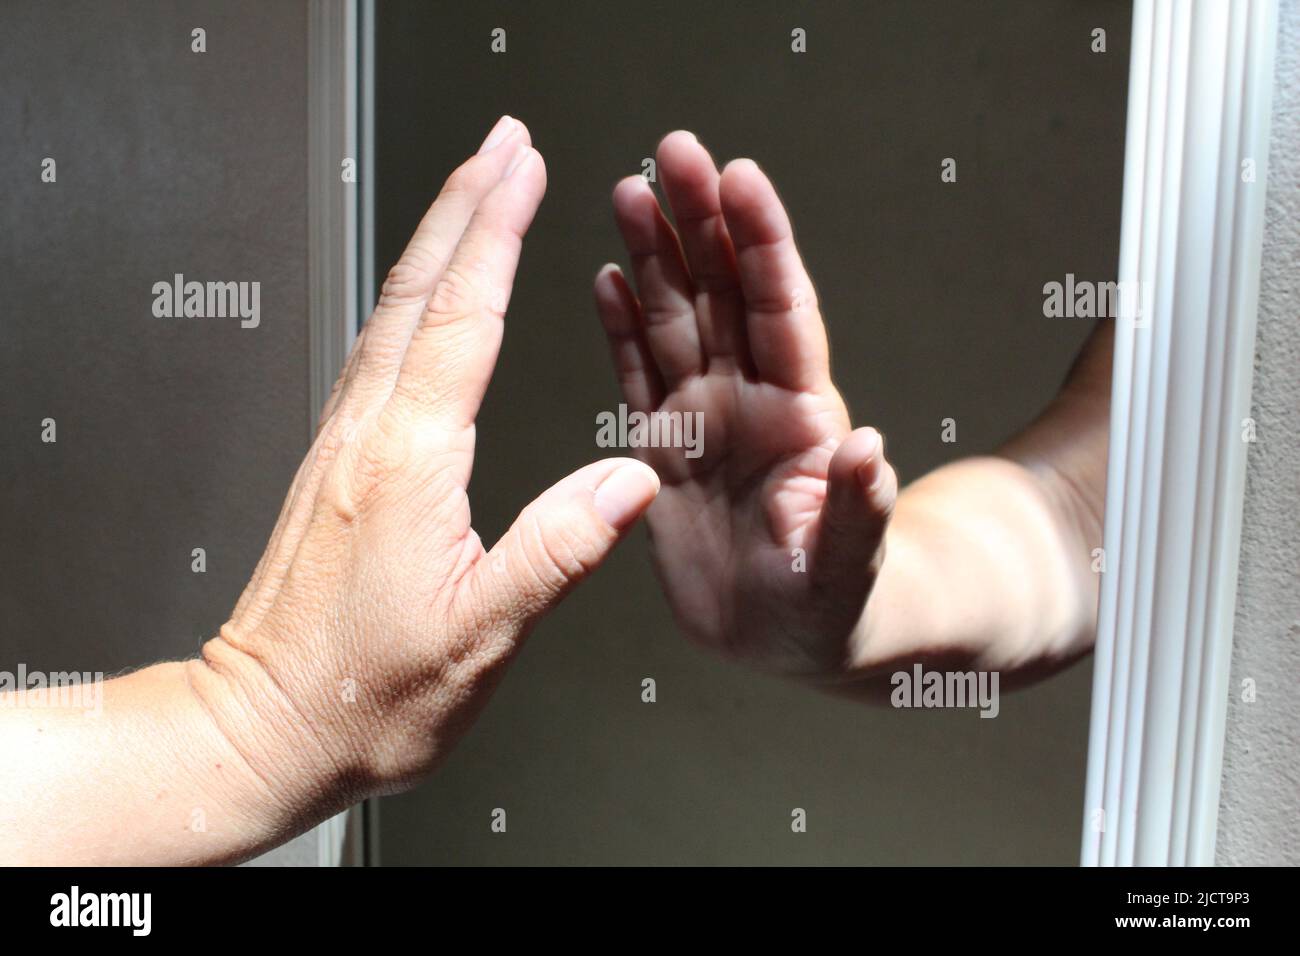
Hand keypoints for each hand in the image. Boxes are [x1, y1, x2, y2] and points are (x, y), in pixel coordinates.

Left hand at [190, 116, 659, 811]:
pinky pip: (378, 349)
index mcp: (409, 462)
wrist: (263, 725)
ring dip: (435, 237)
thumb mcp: (484, 633)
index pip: (462, 318)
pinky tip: (429, 294)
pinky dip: (413, 296)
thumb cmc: (366, 693)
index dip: (496, 233)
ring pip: (392, 310)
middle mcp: (367, 435)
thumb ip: (560, 547)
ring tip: (475, 191)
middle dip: (464, 202)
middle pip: (418, 288)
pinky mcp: (338, 463)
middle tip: (504, 144)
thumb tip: (632, 476)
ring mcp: (344, 444)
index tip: (524, 169)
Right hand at [594, 131, 895, 677]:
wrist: (786, 638)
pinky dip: (621, 326)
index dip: (762, 245)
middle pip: (723, 292)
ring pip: (675, 319)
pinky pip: (638, 374)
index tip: (742, 179)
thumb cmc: (830, 607)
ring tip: (630, 192)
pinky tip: (609, 276)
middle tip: (674, 151)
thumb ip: (859, 511)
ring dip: (655, 255)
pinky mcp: (663, 448)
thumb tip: (867, 453)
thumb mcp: (851, 569)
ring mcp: (704, 418)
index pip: (780, 310)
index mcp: (799, 416)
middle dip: (700, 220)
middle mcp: (749, 401)